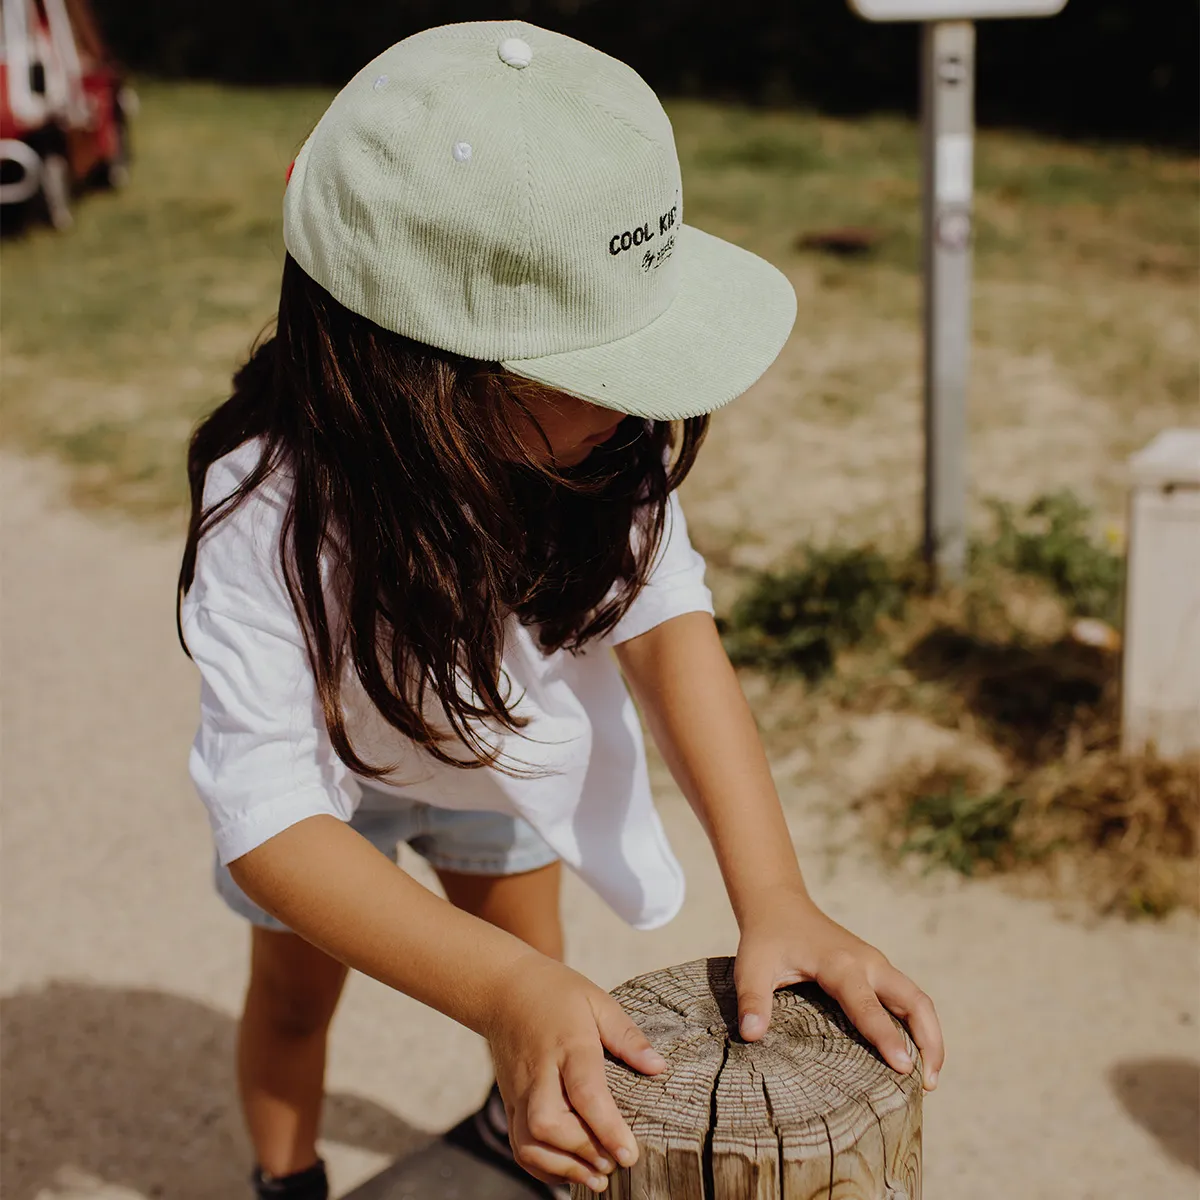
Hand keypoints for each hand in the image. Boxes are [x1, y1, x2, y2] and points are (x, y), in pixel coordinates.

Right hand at [482, 954, 665, 1191]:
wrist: (503, 990)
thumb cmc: (557, 994)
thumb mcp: (597, 1001)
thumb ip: (627, 1036)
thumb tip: (658, 1067)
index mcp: (567, 1044)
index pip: (585, 1092)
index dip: (608, 1128)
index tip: (630, 1155)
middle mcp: (539, 1072)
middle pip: (549, 1123)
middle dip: (582, 1151)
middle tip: (615, 1164)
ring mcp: (520, 1090)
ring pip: (528, 1142)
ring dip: (562, 1167)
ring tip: (597, 1178)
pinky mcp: (509, 1102)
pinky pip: (519, 1145)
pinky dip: (542, 1167)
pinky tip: (570, 1170)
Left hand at [734, 890, 944, 1090]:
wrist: (779, 904)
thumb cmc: (765, 938)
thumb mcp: (750, 966)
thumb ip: (752, 999)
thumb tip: (750, 1035)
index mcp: (839, 964)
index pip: (868, 1006)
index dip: (886, 1037)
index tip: (904, 1068)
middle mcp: (867, 962)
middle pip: (915, 1001)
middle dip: (929, 1041)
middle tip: (928, 1084)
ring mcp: (875, 964)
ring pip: (917, 999)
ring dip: (930, 1035)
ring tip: (928, 1079)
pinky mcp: (876, 968)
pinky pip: (907, 997)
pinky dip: (918, 1024)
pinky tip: (913, 1052)